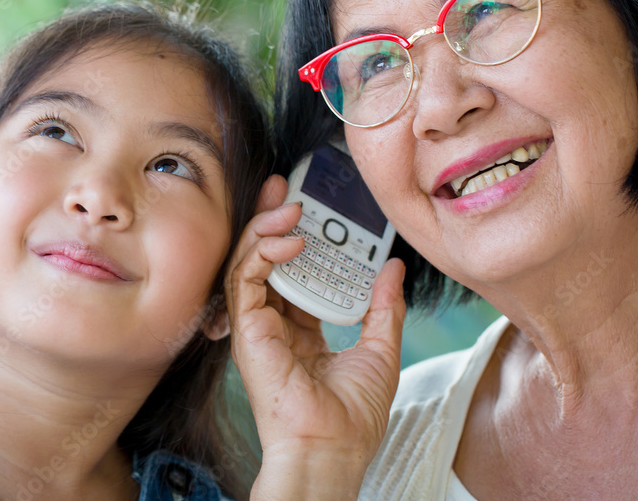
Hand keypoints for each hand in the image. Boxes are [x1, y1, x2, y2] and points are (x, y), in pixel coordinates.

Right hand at [225, 175, 405, 498]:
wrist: (333, 448)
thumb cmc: (352, 416)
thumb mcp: (381, 350)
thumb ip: (384, 307)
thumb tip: (393, 268)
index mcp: (302, 330)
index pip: (295, 271)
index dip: (300, 238)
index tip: (311, 209)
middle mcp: (275, 324)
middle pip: (265, 259)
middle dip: (272, 220)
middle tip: (287, 188)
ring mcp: (258, 326)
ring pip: (248, 263)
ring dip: (266, 229)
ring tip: (290, 208)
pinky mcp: (247, 330)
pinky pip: (244, 280)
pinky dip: (261, 254)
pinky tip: (288, 242)